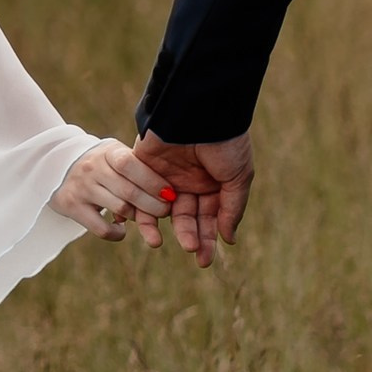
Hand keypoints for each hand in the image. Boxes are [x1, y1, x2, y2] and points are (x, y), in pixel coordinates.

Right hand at [51, 139, 176, 244]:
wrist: (60, 167)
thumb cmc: (103, 164)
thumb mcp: (116, 155)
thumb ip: (138, 167)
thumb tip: (170, 191)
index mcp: (108, 152)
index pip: (130, 164)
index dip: (152, 180)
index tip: (170, 193)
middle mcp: (92, 167)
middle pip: (129, 191)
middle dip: (153, 205)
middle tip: (165, 211)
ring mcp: (81, 187)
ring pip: (119, 209)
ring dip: (138, 217)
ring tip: (146, 218)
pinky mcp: (71, 206)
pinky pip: (101, 228)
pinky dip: (117, 233)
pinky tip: (121, 228)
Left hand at [133, 130, 253, 267]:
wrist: (199, 110)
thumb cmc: (225, 142)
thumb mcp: (238, 177)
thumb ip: (232, 208)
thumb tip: (228, 239)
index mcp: (213, 184)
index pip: (209, 218)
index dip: (208, 239)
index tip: (204, 260)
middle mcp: (189, 182)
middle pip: (186, 217)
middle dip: (189, 235)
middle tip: (191, 248)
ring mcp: (166, 174)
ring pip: (160, 209)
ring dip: (159, 227)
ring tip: (159, 242)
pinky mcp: (144, 165)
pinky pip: (137, 191)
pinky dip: (134, 208)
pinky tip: (136, 224)